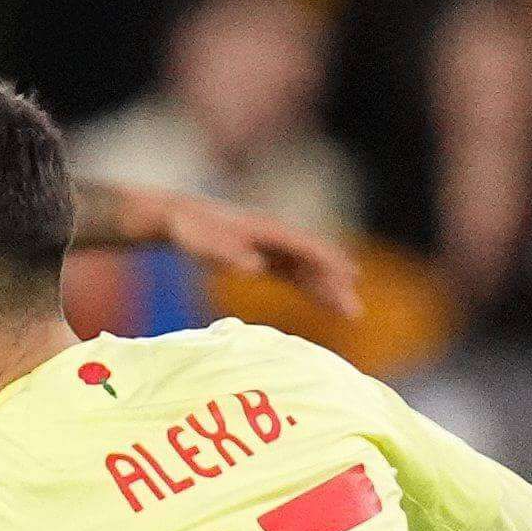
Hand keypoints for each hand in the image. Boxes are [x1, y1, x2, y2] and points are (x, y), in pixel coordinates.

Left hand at [146, 189, 364, 319]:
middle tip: (354, 312)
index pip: (306, 248)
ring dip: (327, 288)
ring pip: (307, 268)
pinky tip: (323, 299)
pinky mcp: (264, 254)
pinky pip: (294, 272)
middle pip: (313, 261)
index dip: (328, 263)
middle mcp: (276, 235)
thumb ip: (228, 255)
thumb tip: (256, 268)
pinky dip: (310, 285)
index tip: (350, 279)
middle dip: (334, 285)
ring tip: (348, 313)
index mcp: (267, 230)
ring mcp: (271, 245)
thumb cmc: (190, 230)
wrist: (177, 217)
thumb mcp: (205, 243)